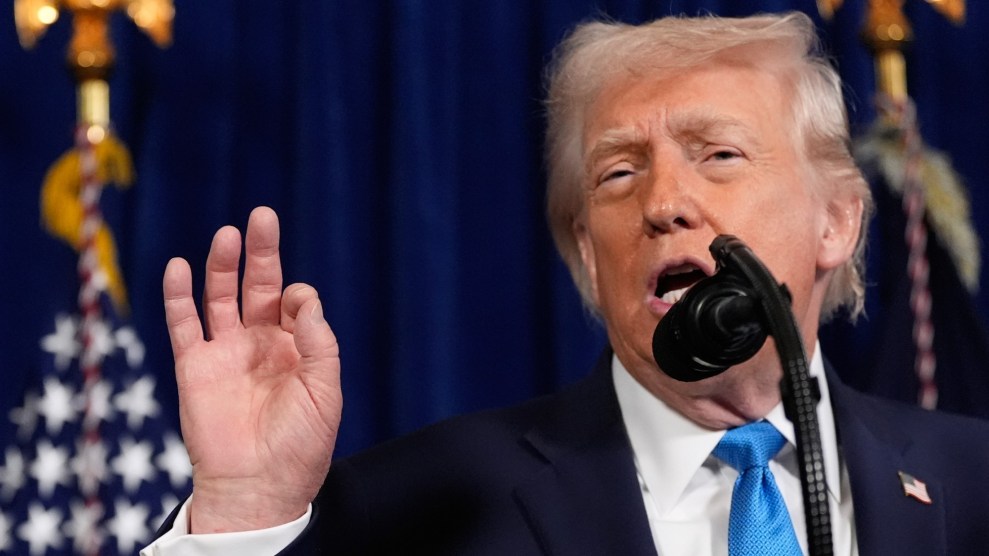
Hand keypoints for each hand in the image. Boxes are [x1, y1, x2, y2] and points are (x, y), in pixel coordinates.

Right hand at [162, 207, 341, 532]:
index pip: (295, 302)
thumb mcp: (326, 393)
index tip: (297, 308)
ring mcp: (226, 352)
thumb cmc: (300, 445)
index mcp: (296, 349)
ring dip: (222, 265)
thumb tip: (304, 297)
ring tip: (228, 235)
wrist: (259, 486)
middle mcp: (260, 344)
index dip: (299, 296)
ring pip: (219, 297)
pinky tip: (181, 266)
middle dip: (261, 252)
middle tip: (263, 216)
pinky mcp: (195, 366)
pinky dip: (178, 295)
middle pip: (258, 286)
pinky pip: (183, 324)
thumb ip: (319, 343)